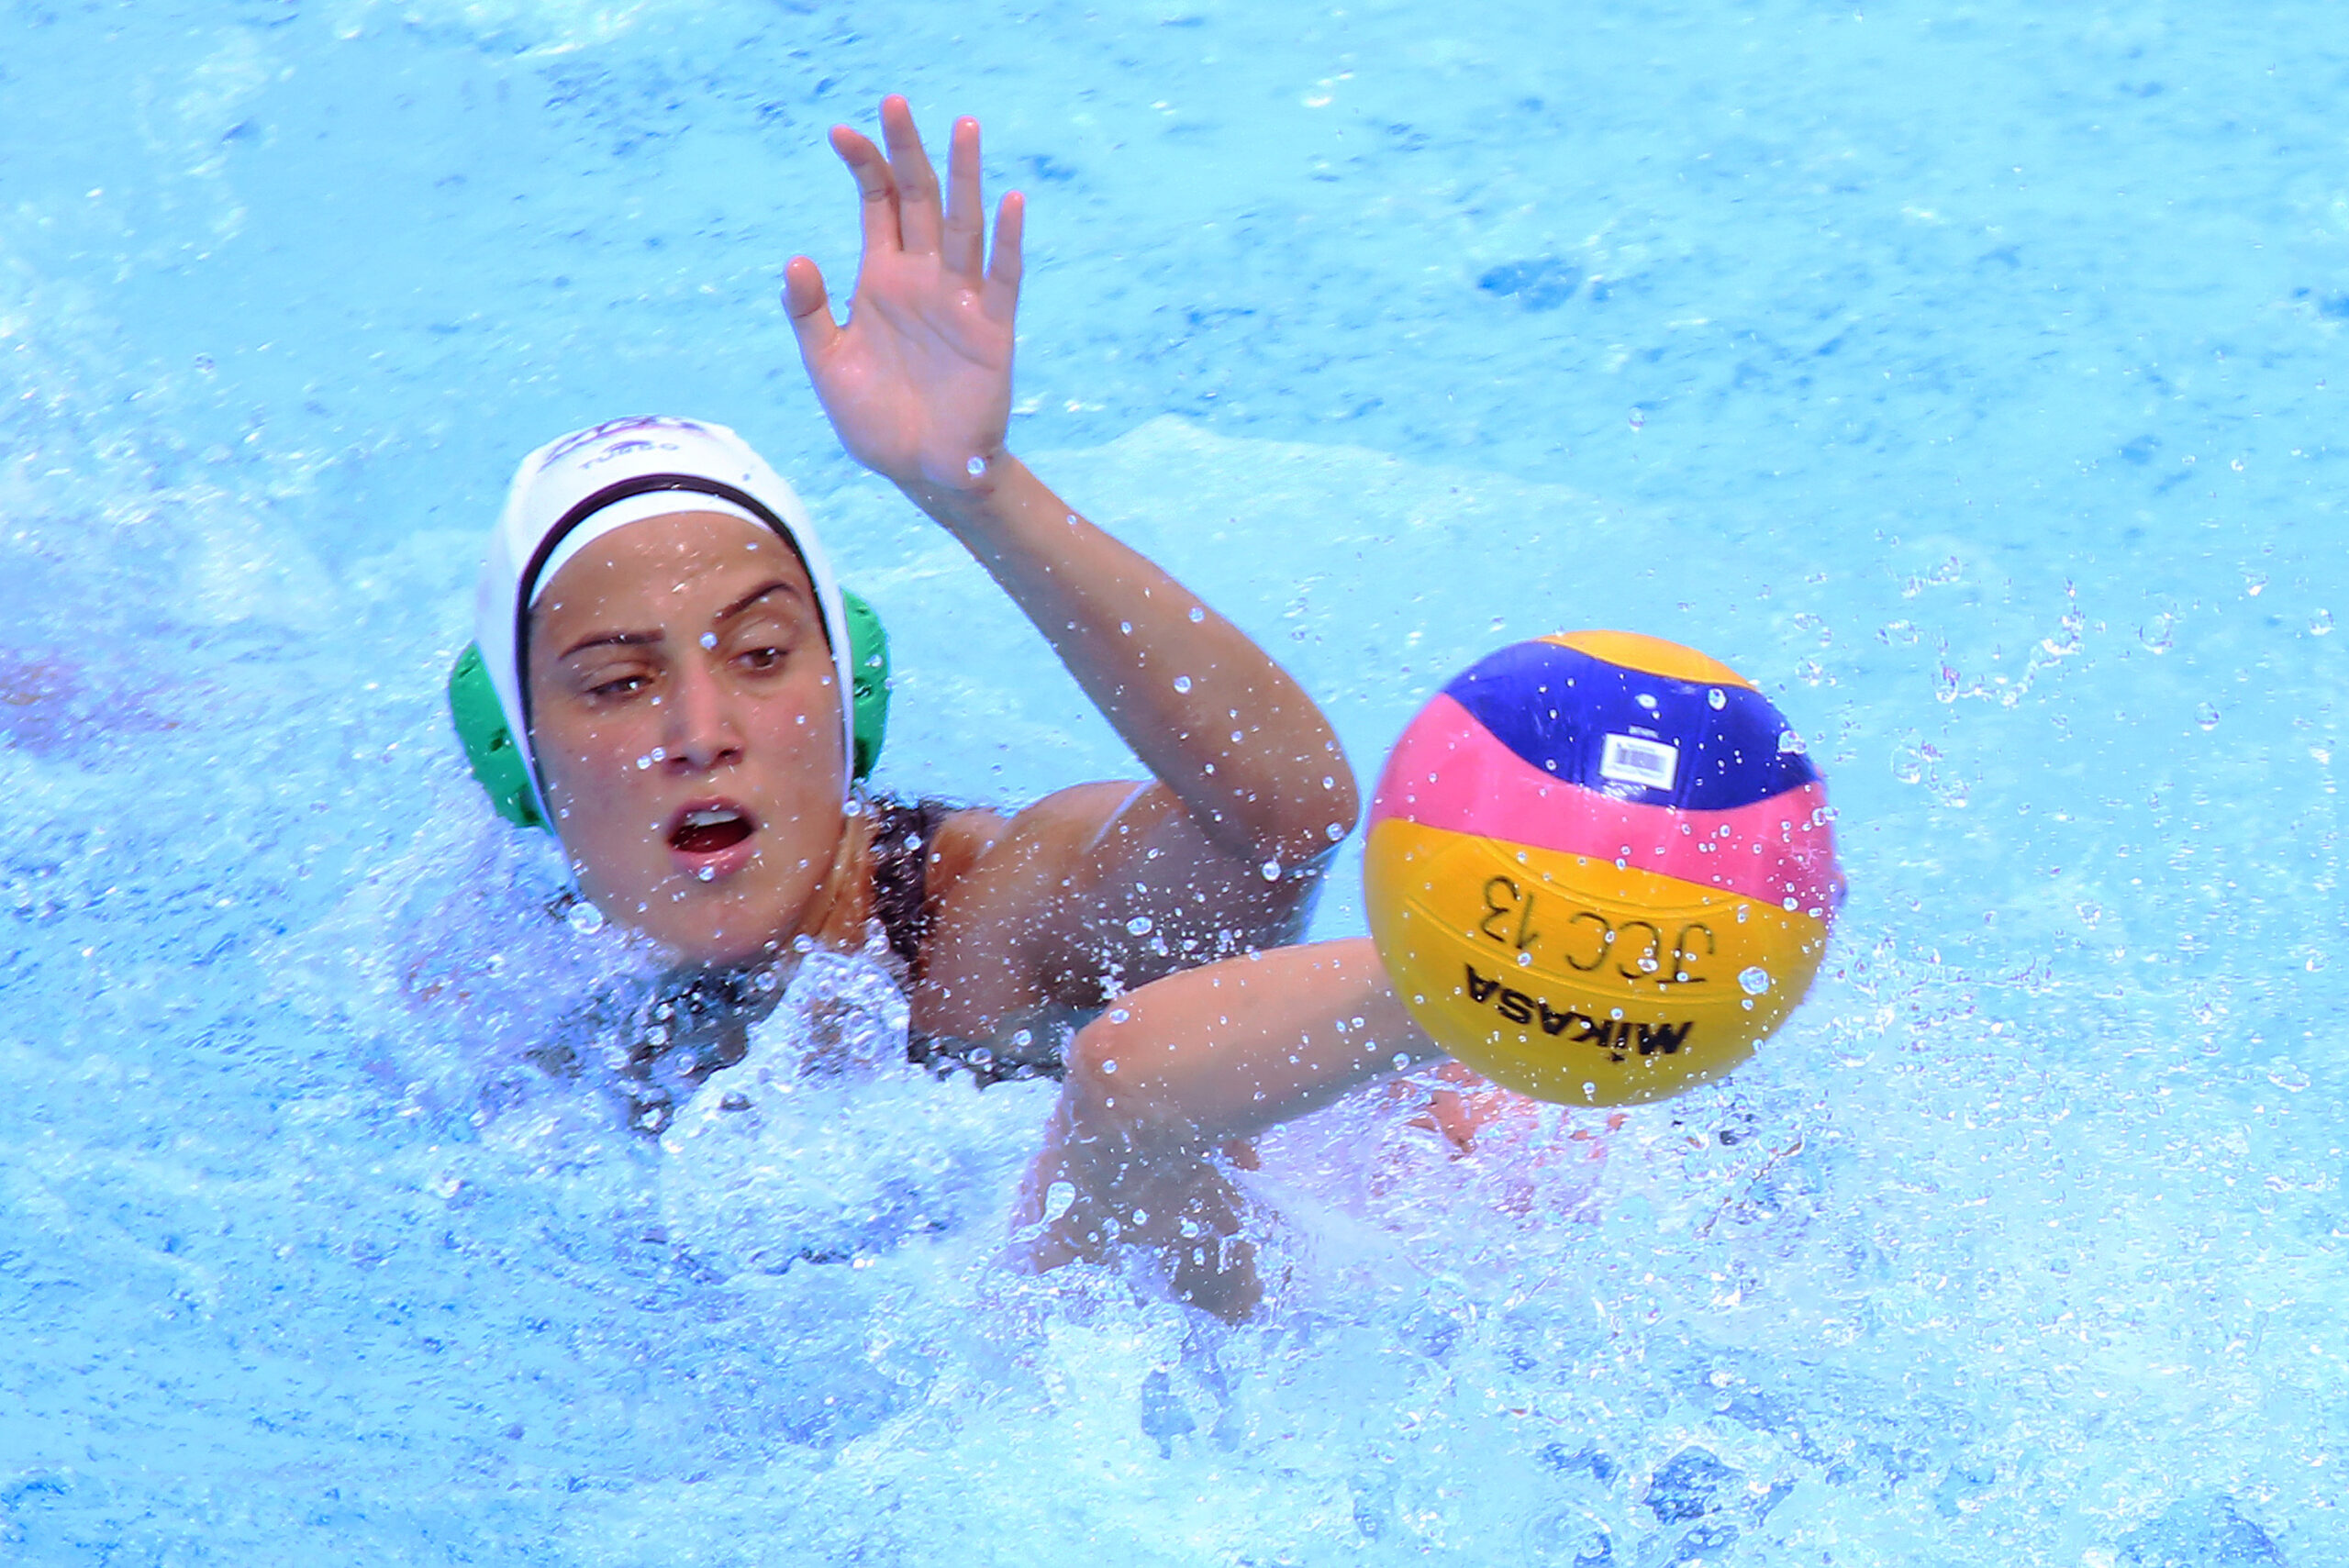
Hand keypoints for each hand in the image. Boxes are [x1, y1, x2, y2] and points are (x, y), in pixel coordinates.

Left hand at [784, 97, 1024, 494]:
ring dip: (964, 178)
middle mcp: (923, 280)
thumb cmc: (874, 420)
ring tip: (964, 127)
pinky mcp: (992, 331)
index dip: (863, 167)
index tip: (840, 131)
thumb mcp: (829, 365)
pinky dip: (1007, 242)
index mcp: (882, 281)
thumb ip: (811, 314)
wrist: (922, 472)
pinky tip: (1010, 203)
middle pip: (919, 200)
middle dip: (908, 152)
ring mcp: (960, 301)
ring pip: (963, 225)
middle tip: (895, 102)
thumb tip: (796, 260)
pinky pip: (1002, 279)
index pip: (877, 207)